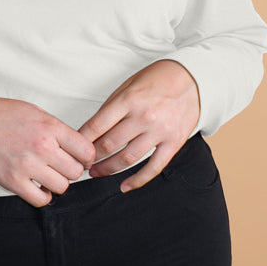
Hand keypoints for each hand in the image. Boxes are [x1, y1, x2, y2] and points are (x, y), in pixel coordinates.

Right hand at [0, 97, 95, 206]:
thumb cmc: (1, 115)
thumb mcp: (36, 112)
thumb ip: (57, 129)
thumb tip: (75, 147)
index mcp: (50, 128)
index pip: (86, 151)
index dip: (86, 156)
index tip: (81, 158)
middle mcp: (42, 147)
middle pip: (76, 171)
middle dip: (71, 169)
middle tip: (61, 165)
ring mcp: (27, 166)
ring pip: (62, 186)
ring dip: (57, 182)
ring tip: (47, 174)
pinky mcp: (13, 182)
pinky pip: (41, 199)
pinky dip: (43, 195)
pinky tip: (38, 186)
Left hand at [77, 60, 200, 192]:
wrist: (193, 79)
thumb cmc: (157, 80)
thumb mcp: (129, 85)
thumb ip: (111, 108)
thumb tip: (90, 131)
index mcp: (128, 100)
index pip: (96, 126)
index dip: (81, 141)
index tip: (73, 149)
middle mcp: (143, 116)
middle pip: (109, 144)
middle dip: (91, 157)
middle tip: (81, 163)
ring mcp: (159, 131)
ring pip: (127, 158)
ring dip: (108, 169)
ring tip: (96, 173)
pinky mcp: (174, 142)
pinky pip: (154, 167)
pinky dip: (137, 180)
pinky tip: (124, 186)